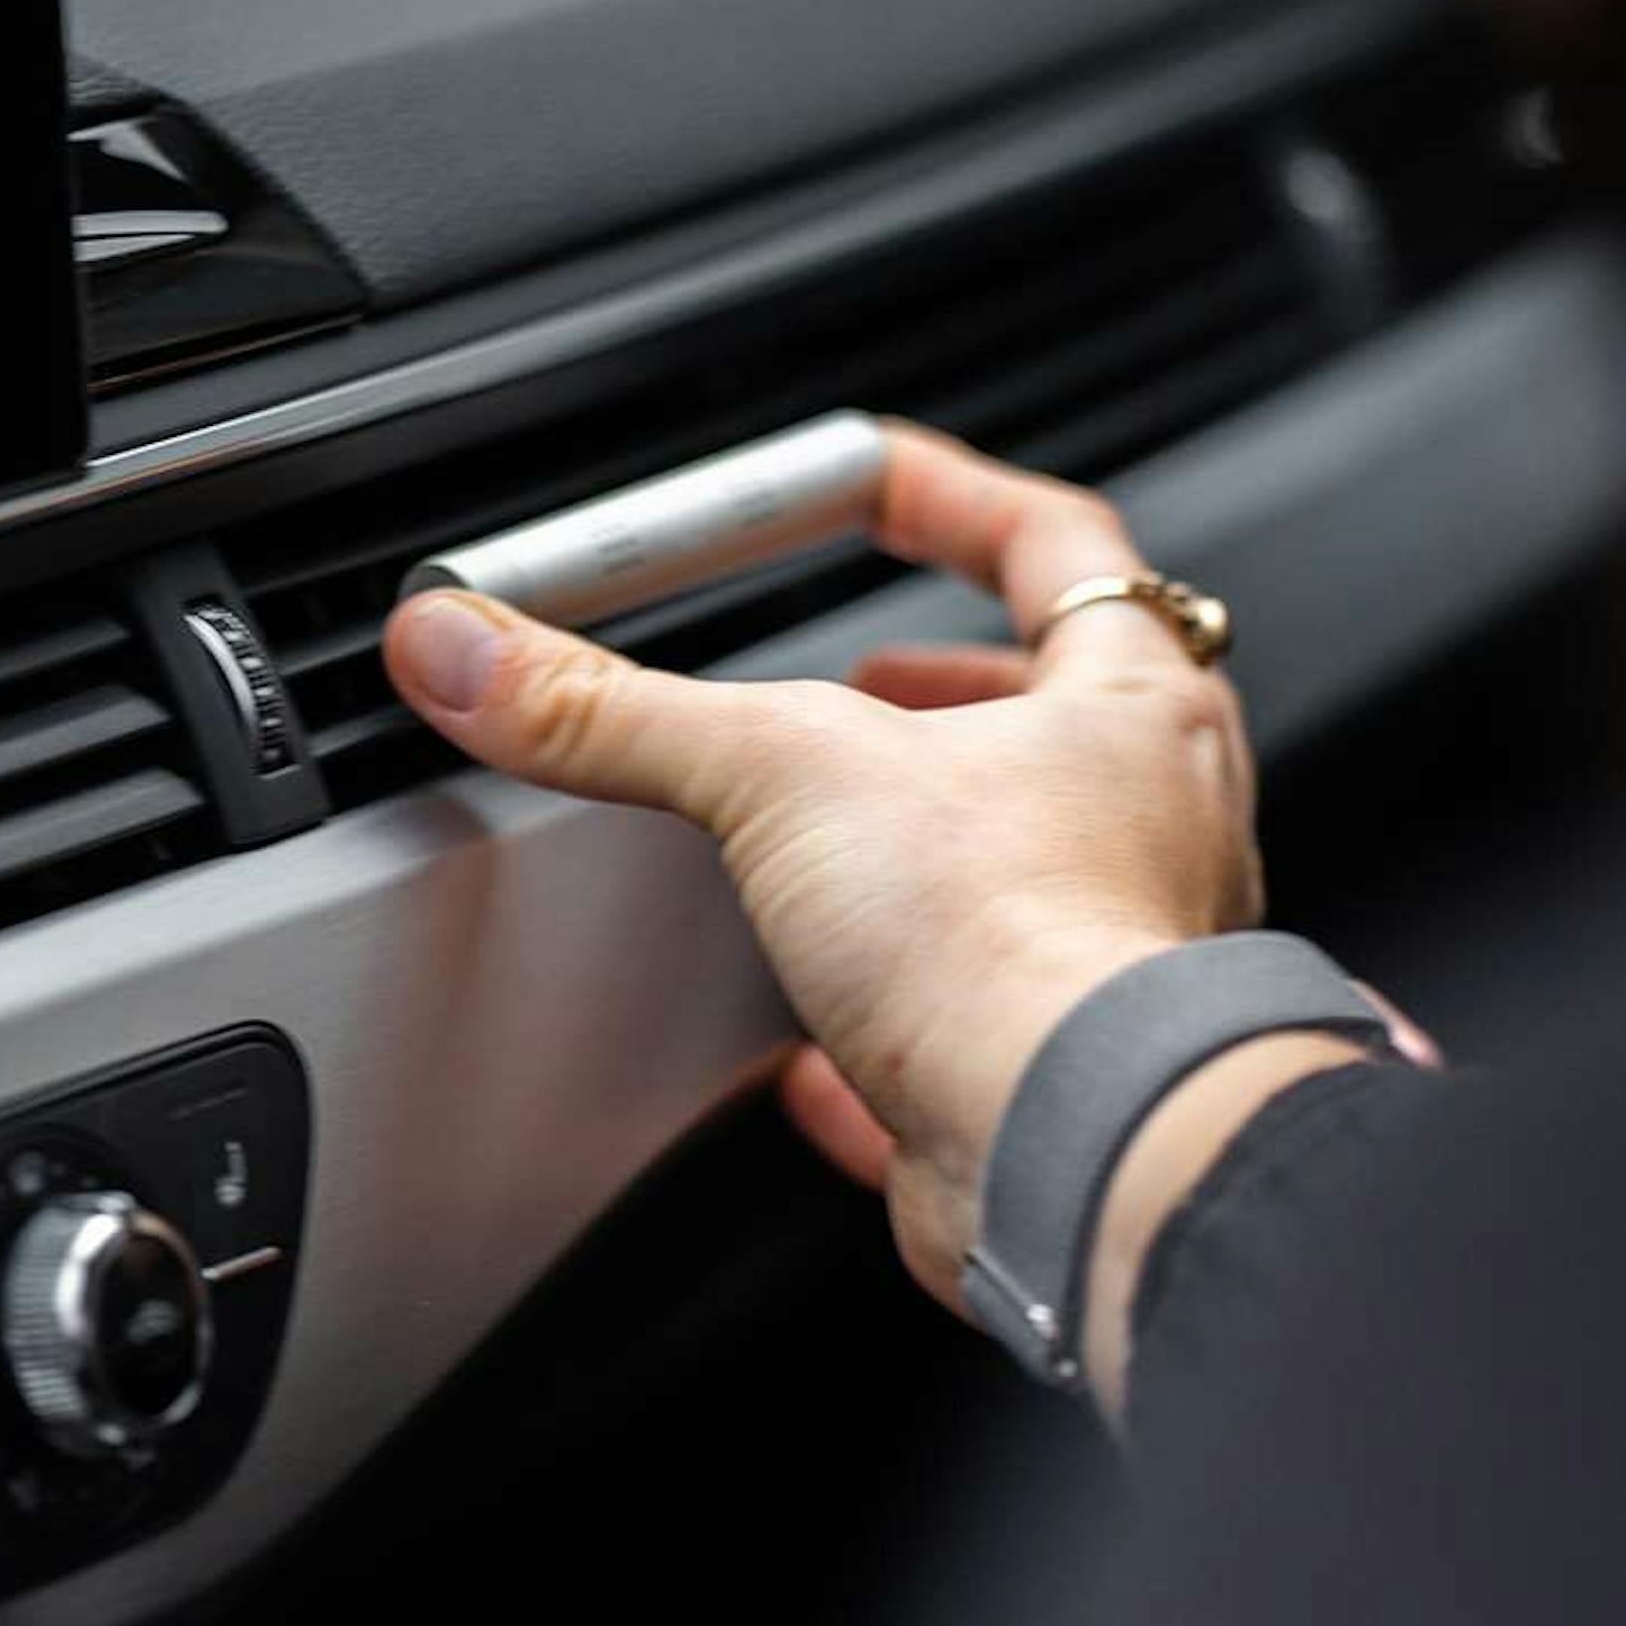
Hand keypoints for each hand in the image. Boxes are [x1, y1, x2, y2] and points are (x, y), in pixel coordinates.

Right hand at [381, 423, 1267, 1321]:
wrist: (1073, 1148)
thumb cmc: (1022, 945)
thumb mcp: (778, 773)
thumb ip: (612, 708)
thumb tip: (474, 648)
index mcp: (1134, 704)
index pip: (1057, 541)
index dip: (950, 495)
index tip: (871, 476)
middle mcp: (1151, 826)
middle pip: (1061, 708)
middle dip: (950, 684)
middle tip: (868, 673)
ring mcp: (1117, 961)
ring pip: (1029, 872)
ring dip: (923, 849)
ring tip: (828, 842)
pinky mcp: (1054, 1082)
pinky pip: (976, 1040)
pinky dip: (887, 1034)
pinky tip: (813, 1057)